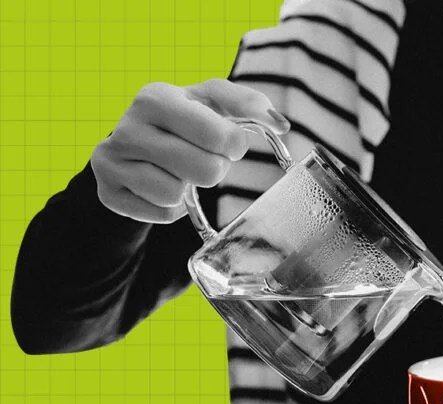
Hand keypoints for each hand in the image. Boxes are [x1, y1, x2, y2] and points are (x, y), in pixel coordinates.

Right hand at [91, 79, 289, 222]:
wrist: (132, 142)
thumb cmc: (184, 119)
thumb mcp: (212, 100)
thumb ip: (249, 103)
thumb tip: (281, 125)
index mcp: (156, 98)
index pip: (220, 136)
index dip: (234, 145)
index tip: (228, 142)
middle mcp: (127, 128)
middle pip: (204, 171)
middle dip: (214, 169)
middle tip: (204, 159)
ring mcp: (112, 161)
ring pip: (176, 195)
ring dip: (189, 188)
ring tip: (180, 170)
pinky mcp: (108, 192)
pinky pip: (161, 214)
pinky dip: (171, 207)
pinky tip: (162, 185)